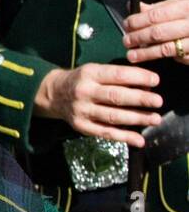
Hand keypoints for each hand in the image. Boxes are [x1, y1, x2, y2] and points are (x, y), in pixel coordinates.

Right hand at [34, 63, 161, 146]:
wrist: (54, 94)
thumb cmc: (82, 80)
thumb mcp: (95, 71)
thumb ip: (118, 77)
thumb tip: (148, 85)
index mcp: (89, 74)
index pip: (117, 75)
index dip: (138, 77)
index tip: (156, 80)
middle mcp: (84, 92)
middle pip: (115, 96)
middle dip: (140, 99)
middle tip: (158, 101)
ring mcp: (82, 110)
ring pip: (112, 116)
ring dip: (136, 118)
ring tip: (154, 119)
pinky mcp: (81, 126)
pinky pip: (105, 133)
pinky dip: (124, 137)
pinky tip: (139, 140)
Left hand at [124, 0, 188, 65]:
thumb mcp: (182, 3)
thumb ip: (159, 7)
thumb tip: (134, 6)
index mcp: (187, 7)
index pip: (156, 15)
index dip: (138, 21)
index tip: (127, 25)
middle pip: (158, 33)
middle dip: (138, 38)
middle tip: (126, 41)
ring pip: (167, 49)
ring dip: (146, 53)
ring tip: (132, 55)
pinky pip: (179, 58)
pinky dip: (166, 58)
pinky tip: (155, 57)